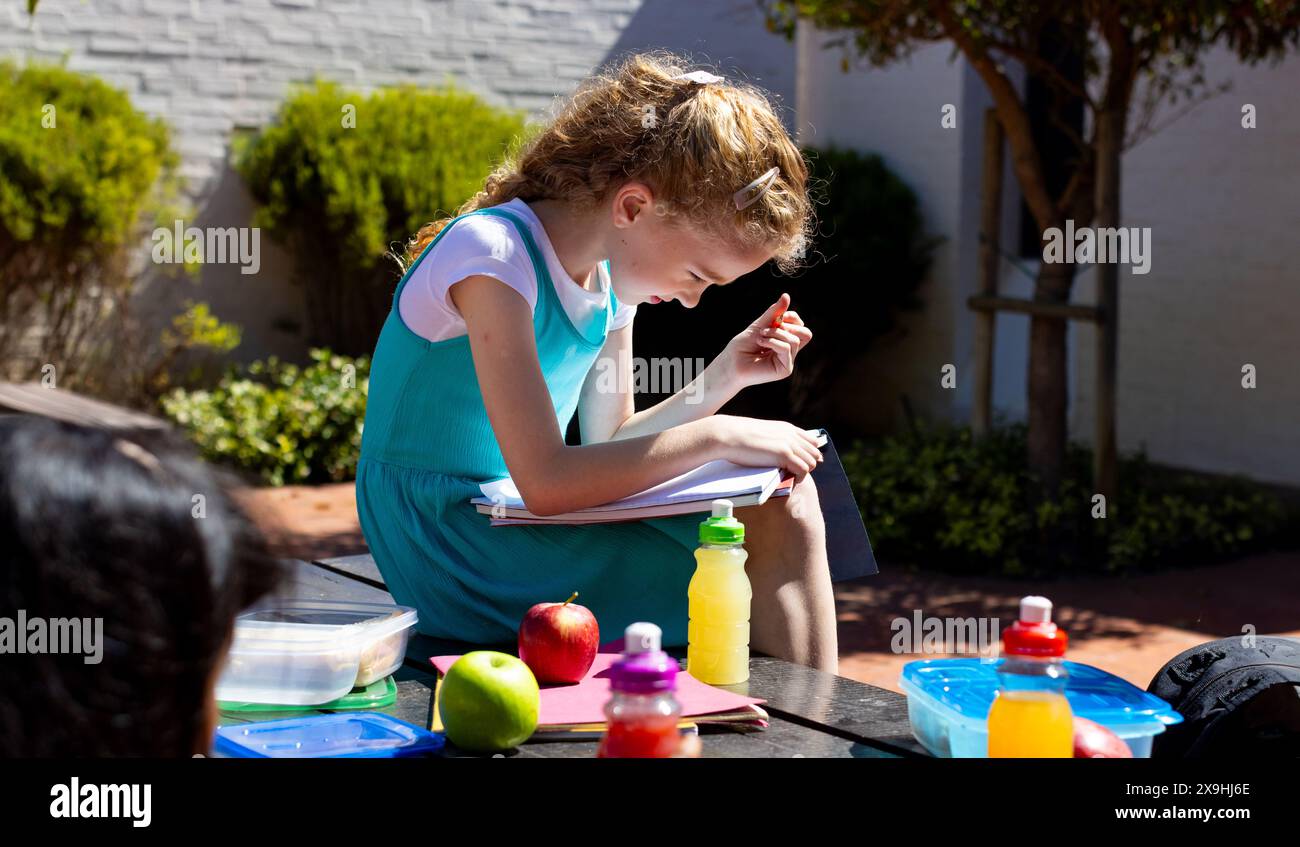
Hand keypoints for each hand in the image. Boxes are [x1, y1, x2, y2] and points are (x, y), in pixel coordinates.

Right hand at [707, 414, 823, 480]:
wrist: (727, 434)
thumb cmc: (738, 436)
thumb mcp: (762, 434)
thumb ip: (774, 440)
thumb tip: (776, 452)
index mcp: (787, 428)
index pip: (812, 442)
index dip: (809, 454)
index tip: (800, 464)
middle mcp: (791, 434)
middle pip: (814, 453)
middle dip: (808, 465)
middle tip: (795, 474)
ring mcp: (789, 443)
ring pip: (811, 462)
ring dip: (804, 472)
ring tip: (791, 478)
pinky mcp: (784, 454)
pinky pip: (803, 469)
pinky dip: (799, 477)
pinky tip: (790, 480)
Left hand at [714, 293, 811, 389]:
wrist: (730, 363)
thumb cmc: (742, 346)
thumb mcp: (760, 325)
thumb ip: (774, 313)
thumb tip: (786, 295)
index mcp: (784, 340)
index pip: (800, 325)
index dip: (791, 317)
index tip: (775, 317)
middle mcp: (788, 351)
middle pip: (805, 333)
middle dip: (787, 326)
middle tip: (768, 328)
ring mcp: (787, 361)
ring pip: (795, 340)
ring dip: (776, 333)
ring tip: (760, 336)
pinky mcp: (785, 369)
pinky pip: (786, 348)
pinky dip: (773, 342)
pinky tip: (760, 343)